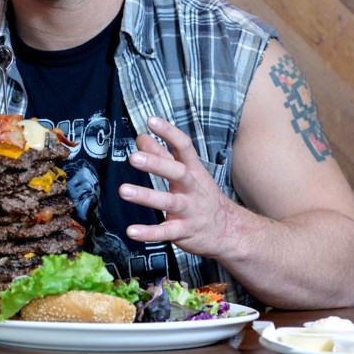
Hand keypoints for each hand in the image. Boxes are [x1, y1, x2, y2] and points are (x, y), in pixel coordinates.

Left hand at [120, 117, 234, 258]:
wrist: (230, 233)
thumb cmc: (201, 197)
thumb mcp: (187, 174)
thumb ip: (162, 155)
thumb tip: (141, 137)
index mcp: (193, 171)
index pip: (184, 147)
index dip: (169, 133)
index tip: (151, 121)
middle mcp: (193, 189)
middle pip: (177, 173)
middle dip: (156, 164)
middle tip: (133, 157)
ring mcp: (190, 211)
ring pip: (169, 202)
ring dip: (146, 196)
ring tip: (123, 191)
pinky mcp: (184, 231)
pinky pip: (166, 232)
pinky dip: (149, 232)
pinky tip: (131, 231)